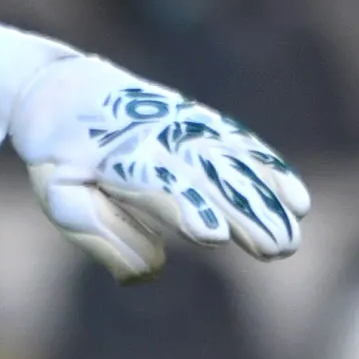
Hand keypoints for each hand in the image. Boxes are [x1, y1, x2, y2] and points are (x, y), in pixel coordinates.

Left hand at [0, 26, 310, 284]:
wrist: (62, 87)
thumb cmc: (60, 157)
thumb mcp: (61, 197)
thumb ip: (101, 235)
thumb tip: (153, 271)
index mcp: (117, 158)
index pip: (158, 186)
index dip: (186, 207)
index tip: (213, 234)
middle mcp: (159, 138)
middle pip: (208, 178)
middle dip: (244, 213)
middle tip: (277, 248)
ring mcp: (185, 127)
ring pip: (233, 163)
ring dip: (266, 199)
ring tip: (292, 235)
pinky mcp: (201, 123)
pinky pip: (242, 144)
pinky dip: (270, 169)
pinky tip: (297, 199)